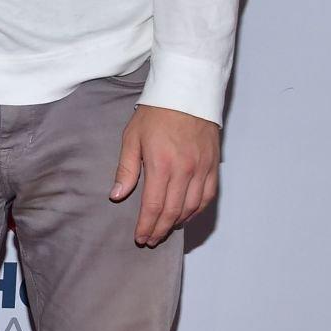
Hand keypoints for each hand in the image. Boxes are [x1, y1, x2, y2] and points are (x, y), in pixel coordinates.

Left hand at [110, 105, 218, 246]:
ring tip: (166, 230)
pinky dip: (197, 210)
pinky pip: (208, 195)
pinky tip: (187, 215)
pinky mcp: (213, 164)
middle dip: (160, 230)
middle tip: (151, 239)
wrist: (187, 91)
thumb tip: (116, 196)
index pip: (154, 206)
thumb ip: (125, 170)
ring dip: (178, 223)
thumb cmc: (156, 113)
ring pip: (192, 207)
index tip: (140, 237)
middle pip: (173, 212)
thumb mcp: (132, 137)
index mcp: (161, 165)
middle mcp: (185, 170)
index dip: (146, 226)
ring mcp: (202, 168)